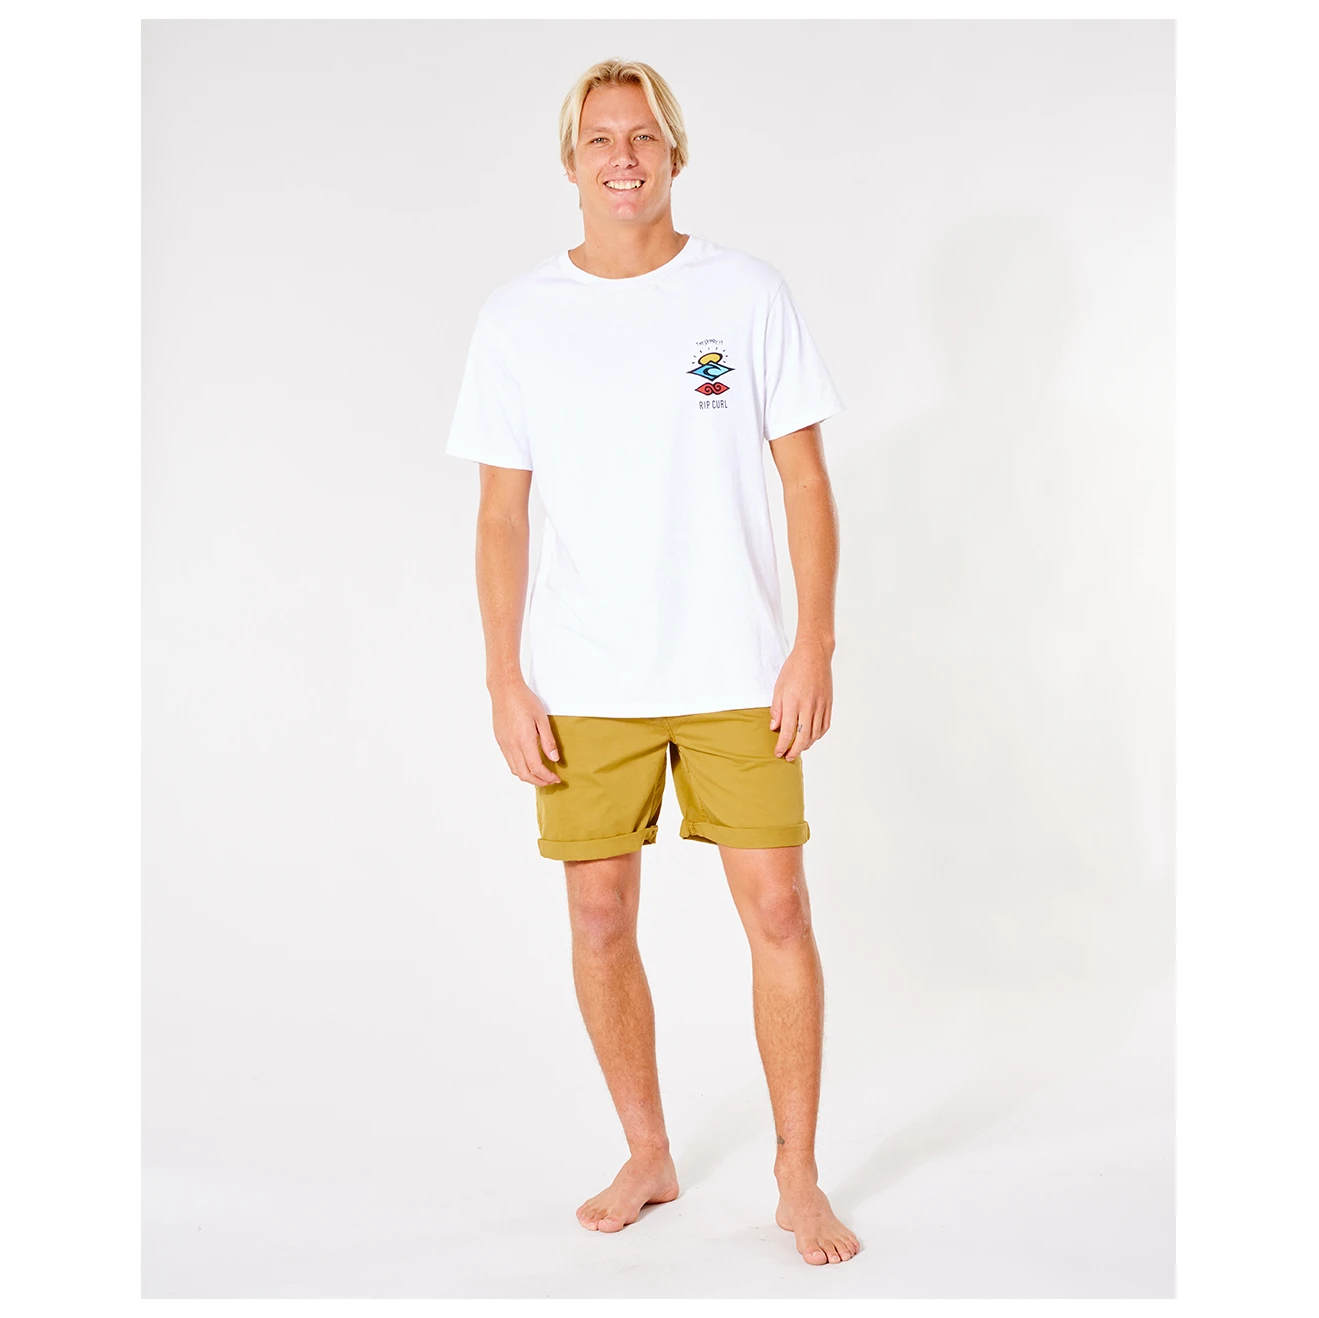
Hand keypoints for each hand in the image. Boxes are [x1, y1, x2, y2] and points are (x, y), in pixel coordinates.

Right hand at [489, 679, 560, 784]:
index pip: (536, 768)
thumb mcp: (542, 718)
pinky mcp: (500, 741)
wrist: (504, 690)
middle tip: (550, 781)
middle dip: (538, 782)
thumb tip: (554, 758)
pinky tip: (529, 763)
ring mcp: (504, 744)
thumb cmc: (524, 700)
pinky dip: (520, 768)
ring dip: (529, 776)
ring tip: (541, 774)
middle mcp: (512, 745)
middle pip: (524, 774)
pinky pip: (509, 761)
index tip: (556, 778)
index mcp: (524, 740)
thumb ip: (548, 740)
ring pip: (515, 770)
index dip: (547, 777)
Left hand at [769, 642, 832, 760]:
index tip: (778, 752)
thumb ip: (777, 709)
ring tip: (798, 748)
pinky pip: (825, 726)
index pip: (787, 732)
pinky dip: (818, 735)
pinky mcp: (828, 704)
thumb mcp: (779, 687)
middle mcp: (808, 706)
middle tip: (788, 757)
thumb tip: (774, 727)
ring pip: (815, 734)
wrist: (814, 655)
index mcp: (793, 702)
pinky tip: (811, 737)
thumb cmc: (793, 669)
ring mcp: (821, 706)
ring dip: (807, 745)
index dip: (782, 746)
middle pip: (803, 738)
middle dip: (795, 751)